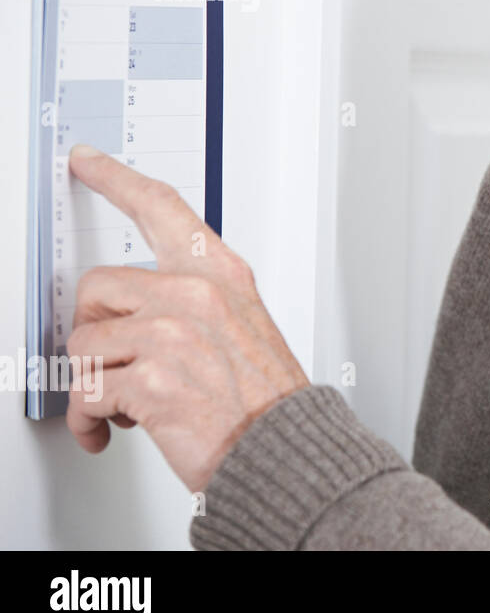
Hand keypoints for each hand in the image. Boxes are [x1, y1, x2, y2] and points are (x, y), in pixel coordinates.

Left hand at [63, 144, 309, 491]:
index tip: (88, 163)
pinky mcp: (148, 378)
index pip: (160, 208)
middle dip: (96, 329)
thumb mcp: (243, 325)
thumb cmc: (264, 398)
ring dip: (94, 382)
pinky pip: (83, 391)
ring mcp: (171, 333)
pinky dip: (90, 418)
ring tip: (125, 402)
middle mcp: (195, 294)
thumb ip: (193, 301)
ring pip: (83, 342)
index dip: (116, 180)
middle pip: (97, 286)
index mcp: (221, 274)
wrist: (283, 449)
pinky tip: (112, 426)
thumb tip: (132, 308)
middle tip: (116, 359)